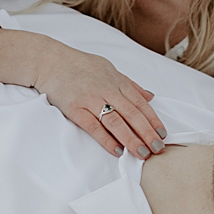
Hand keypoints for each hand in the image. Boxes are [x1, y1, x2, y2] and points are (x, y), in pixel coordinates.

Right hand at [22, 34, 166, 159]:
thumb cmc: (80, 65)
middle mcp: (107, 90)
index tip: (163, 134)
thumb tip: (150, 96)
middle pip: (132, 114)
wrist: (50, 61)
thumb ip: (130, 84)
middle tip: (157, 148)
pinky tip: (116, 150)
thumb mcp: (109, 69)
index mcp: (117, 81)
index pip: (140, 103)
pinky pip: (93, 126)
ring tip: (141, 153)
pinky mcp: (74, 108)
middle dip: (147, 132)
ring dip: (131, 139)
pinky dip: (106, 139)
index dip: (153, 120)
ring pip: (116, 121)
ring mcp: (91, 99)